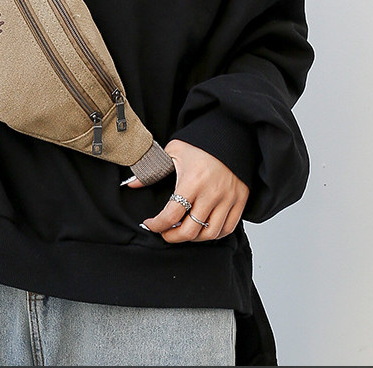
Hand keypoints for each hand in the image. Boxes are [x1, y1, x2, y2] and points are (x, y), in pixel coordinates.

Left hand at [126, 140, 248, 241]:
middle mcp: (211, 193)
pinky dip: (214, 234)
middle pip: (190, 230)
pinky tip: (202, 228)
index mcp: (192, 181)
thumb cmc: (200, 144)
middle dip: (172, 237)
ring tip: (183, 231)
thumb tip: (132, 184)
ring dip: (193, 238)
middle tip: (165, 234)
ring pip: (210, 234)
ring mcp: (228, 199)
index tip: (150, 225)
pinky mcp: (240, 201)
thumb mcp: (173, 152)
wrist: (229, 135)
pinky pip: (227, 229)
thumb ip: (153, 170)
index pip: (171, 215)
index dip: (157, 225)